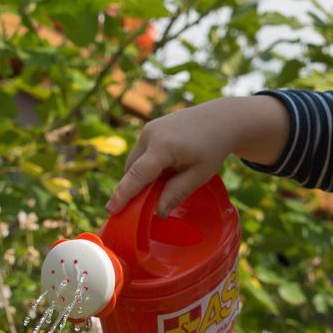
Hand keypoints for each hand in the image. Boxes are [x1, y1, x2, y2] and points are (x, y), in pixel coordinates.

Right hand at [107, 101, 245, 215]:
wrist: (220, 118)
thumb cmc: (212, 148)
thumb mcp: (200, 175)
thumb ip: (177, 193)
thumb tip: (158, 213)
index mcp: (164, 146)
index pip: (138, 174)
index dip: (124, 194)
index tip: (112, 210)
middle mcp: (151, 134)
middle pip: (133, 169)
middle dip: (134, 188)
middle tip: (144, 207)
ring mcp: (149, 128)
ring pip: (135, 161)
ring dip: (142, 176)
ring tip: (164, 183)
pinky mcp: (150, 128)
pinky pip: (141, 153)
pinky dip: (147, 165)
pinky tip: (164, 170)